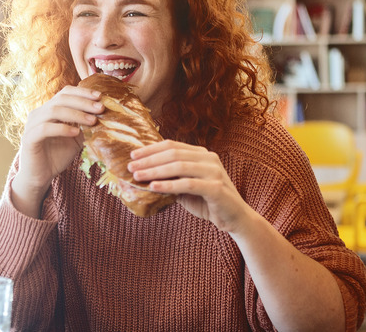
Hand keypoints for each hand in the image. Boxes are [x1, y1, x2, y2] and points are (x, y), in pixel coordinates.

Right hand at [11, 85, 103, 216]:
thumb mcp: (76, 138)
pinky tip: (75, 133)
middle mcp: (39, 113)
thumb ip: (85, 126)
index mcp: (49, 110)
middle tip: (100, 108)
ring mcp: (32, 125)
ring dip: (76, 114)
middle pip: (61, 99)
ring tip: (92, 121)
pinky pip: (45, 129)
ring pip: (54, 111)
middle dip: (83, 102)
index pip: (65, 93)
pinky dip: (62, 129)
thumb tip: (104, 115)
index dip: (82, 92)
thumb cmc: (58, 156)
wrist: (41, 176)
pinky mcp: (29, 138)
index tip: (100, 96)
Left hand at [128, 140, 253, 232]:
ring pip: (179, 166)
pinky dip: (168, 185)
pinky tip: (153, 187)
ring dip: (155, 171)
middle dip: (149, 160)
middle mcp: (209, 158)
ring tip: (137, 176)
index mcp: (202, 154)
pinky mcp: (216, 188)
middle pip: (173, 154)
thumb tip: (143, 176)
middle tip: (130, 166)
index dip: (151, 149)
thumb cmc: (208, 203)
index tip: (133, 155)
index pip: (172, 146)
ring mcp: (214, 172)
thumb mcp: (186, 188)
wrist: (235, 219)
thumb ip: (171, 180)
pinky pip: (188, 184)